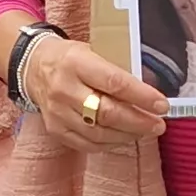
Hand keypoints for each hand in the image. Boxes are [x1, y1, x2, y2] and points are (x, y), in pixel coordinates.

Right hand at [20, 30, 165, 148]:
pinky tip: (123, 137)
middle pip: (107, 113)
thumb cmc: (71, 58)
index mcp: (76, 63)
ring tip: (145, 131)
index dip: (141, 96)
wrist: (33, 68)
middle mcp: (64, 89)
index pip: (114, 83)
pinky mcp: (55, 129)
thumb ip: (117, 70)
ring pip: (98, 133)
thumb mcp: (93, 52)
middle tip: (158, 125)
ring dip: (127, 135)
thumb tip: (150, 92)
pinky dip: (110, 143)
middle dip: (138, 122)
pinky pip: (87, 144)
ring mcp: (57, 112)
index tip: (162, 105)